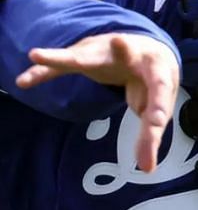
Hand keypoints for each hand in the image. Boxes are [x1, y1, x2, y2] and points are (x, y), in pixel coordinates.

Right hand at [15, 32, 178, 171]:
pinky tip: (24, 81)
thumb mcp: (156, 106)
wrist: (144, 49)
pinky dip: (43, 71)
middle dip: (123, 50)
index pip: (160, 91)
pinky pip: (61, 67)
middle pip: (127, 54)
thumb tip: (147, 169)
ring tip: (36, 55)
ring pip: (83, 56)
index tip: (154, 123)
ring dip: (61, 58)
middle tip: (120, 40)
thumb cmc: (151, 82)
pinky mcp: (85, 56)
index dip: (156, 108)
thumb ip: (149, 135)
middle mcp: (133, 55)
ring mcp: (105, 54)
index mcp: (158, 70)